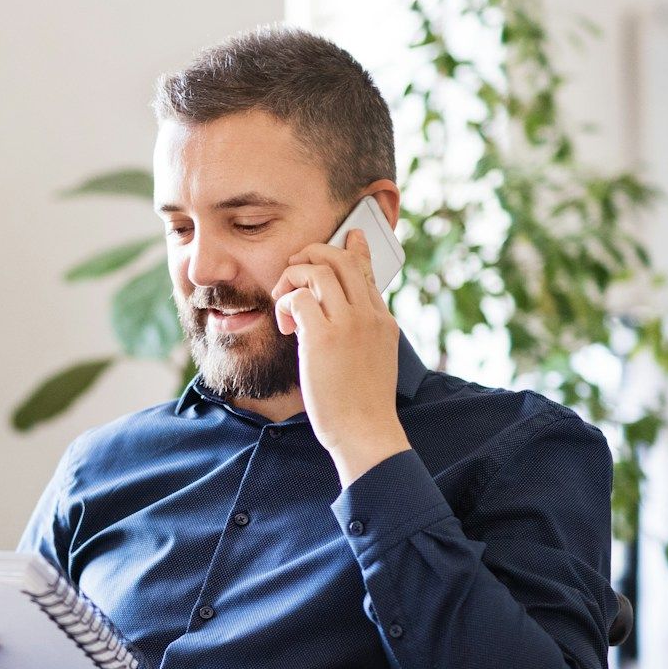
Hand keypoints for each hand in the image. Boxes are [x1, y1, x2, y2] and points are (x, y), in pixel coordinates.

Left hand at [272, 229, 410, 481]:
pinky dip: (286, 304)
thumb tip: (344, 320)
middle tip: (293, 271)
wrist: (366, 432)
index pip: (367, 271)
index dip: (354, 250)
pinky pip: (299, 297)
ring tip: (284, 302)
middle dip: (312, 254)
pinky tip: (286, 327)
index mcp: (383, 320)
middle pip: (340, 258)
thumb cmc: (363, 404)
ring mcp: (349, 323)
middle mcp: (369, 315)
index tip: (349, 236)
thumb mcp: (374, 360)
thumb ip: (363, 333)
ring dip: (293, 278)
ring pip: (318, 270)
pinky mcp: (324, 337)